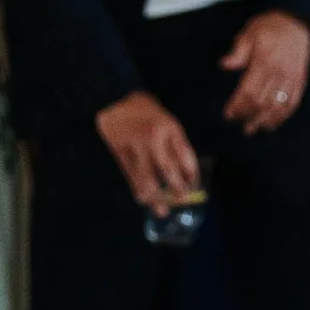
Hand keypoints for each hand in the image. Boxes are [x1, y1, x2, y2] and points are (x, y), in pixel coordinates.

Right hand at [95, 87, 202, 214]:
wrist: (114, 99)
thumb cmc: (145, 110)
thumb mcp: (167, 120)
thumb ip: (175, 143)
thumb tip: (184, 172)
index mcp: (169, 128)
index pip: (185, 155)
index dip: (191, 174)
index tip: (195, 186)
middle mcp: (153, 138)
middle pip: (168, 169)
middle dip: (177, 188)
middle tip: (182, 201)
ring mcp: (135, 145)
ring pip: (147, 177)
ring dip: (155, 197)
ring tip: (162, 210)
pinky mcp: (119, 152)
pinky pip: (130, 175)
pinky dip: (138, 189)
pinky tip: (143, 199)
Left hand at [220, 9, 309, 133]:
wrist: (296, 21)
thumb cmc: (269, 27)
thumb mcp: (249, 33)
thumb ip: (238, 52)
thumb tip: (224, 65)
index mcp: (264, 61)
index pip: (249, 90)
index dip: (238, 106)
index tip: (228, 114)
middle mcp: (279, 72)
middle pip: (263, 102)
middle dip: (249, 116)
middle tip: (239, 124)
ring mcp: (292, 78)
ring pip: (278, 106)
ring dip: (265, 120)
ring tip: (254, 129)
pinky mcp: (300, 81)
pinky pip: (292, 104)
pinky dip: (282, 116)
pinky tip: (272, 124)